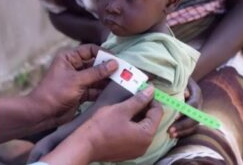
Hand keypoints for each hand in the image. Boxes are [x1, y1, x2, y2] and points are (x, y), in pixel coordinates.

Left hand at [0, 44, 118, 143]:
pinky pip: (95, 89)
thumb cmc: (54, 93)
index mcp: (69, 58)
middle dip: (108, 68)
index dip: (104, 54)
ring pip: (97, 78)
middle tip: (124, 72)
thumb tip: (114, 63)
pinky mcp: (81, 93)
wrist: (42, 114)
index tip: (117, 60)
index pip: (90, 50)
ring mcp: (78, 80)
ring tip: (122, 82)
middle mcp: (74, 67)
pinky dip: (103, 91)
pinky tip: (114, 92)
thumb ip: (96, 72)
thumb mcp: (77, 80)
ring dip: (107, 80)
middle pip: (96, 64)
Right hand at [40, 87, 163, 164]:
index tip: (143, 90)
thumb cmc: (102, 126)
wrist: (84, 145)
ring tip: (126, 105)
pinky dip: (132, 125)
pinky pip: (135, 135)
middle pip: (151, 121)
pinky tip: (122, 117)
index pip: (158, 112)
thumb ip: (139, 100)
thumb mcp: (122, 109)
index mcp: (146, 134)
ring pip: (143, 128)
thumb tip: (151, 91)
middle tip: (134, 96)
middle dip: (145, 107)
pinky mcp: (127, 152)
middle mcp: (145, 145)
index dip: (152, 99)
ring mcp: (136, 150)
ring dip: (138, 115)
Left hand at [168, 78, 201, 137]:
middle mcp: (198, 103)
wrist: (181, 79)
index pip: (193, 104)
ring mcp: (196, 111)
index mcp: (196, 93)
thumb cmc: (176, 78)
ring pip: (194, 125)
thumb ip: (180, 84)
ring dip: (183, 131)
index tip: (174, 117)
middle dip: (183, 125)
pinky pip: (191, 129)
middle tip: (170, 130)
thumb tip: (185, 94)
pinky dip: (183, 133)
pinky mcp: (192, 118)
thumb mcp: (178, 78)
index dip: (185, 111)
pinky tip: (173, 136)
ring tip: (170, 135)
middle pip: (195, 117)